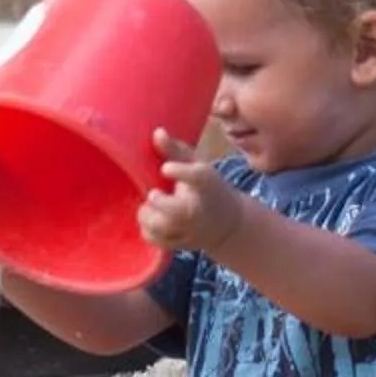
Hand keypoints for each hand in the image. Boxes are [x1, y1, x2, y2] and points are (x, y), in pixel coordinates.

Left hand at [139, 128, 247, 255]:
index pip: (198, 177)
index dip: (181, 171)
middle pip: (178, 211)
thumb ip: (176, 150)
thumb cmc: (207, 188)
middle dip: (160, 203)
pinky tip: (153, 219)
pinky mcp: (179, 244)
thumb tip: (156, 132)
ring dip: (148, 215)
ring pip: (160, 227)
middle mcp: (198, 209)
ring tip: (150, 206)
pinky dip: (147, 229)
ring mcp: (189, 230)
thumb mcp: (198, 165)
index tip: (165, 168)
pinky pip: (154, 239)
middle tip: (155, 193)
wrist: (227, 224)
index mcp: (206, 184)